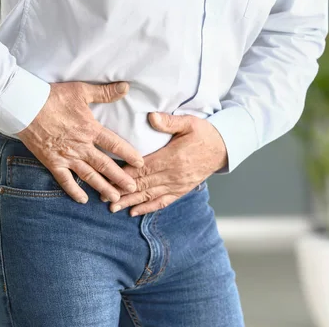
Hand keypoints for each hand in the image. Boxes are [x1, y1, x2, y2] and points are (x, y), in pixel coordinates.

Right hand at [17, 81, 143, 203]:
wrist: (25, 107)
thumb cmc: (53, 97)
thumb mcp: (81, 91)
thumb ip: (105, 92)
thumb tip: (126, 86)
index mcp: (90, 129)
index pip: (115, 145)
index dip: (129, 154)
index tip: (140, 163)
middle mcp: (81, 146)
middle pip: (105, 165)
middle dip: (120, 178)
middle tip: (133, 188)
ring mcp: (67, 157)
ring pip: (89, 176)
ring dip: (103, 188)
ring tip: (114, 198)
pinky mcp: (52, 162)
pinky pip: (65, 181)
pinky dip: (74, 191)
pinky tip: (83, 199)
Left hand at [106, 112, 226, 215]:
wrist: (224, 148)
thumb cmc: (205, 133)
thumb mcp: (189, 122)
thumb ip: (169, 121)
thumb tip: (151, 116)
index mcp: (172, 157)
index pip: (143, 167)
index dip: (125, 174)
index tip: (109, 178)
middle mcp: (173, 174)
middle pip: (143, 184)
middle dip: (122, 191)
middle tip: (104, 197)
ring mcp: (177, 184)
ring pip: (150, 195)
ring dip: (131, 202)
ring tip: (113, 207)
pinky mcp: (181, 190)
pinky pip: (163, 202)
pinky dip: (148, 208)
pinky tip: (134, 212)